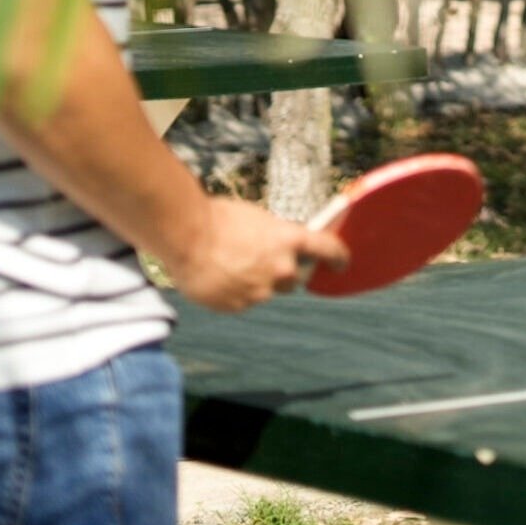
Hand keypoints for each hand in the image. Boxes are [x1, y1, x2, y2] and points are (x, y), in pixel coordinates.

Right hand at [161, 198, 348, 312]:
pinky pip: (243, 301)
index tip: (341, 263)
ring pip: (267, 291)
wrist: (184, 235)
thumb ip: (276, 237)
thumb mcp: (258, 220)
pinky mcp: (238, 306)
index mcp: (290, 240)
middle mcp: (281, 269)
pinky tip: (218, 277)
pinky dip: (235, 293)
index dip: (339, 257)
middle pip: (295, 278)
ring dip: (257, 283)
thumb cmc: (218, 218)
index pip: (329, 250)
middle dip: (284, 272)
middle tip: (263, 261)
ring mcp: (260, 291)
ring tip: (230, 266)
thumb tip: (282, 246)